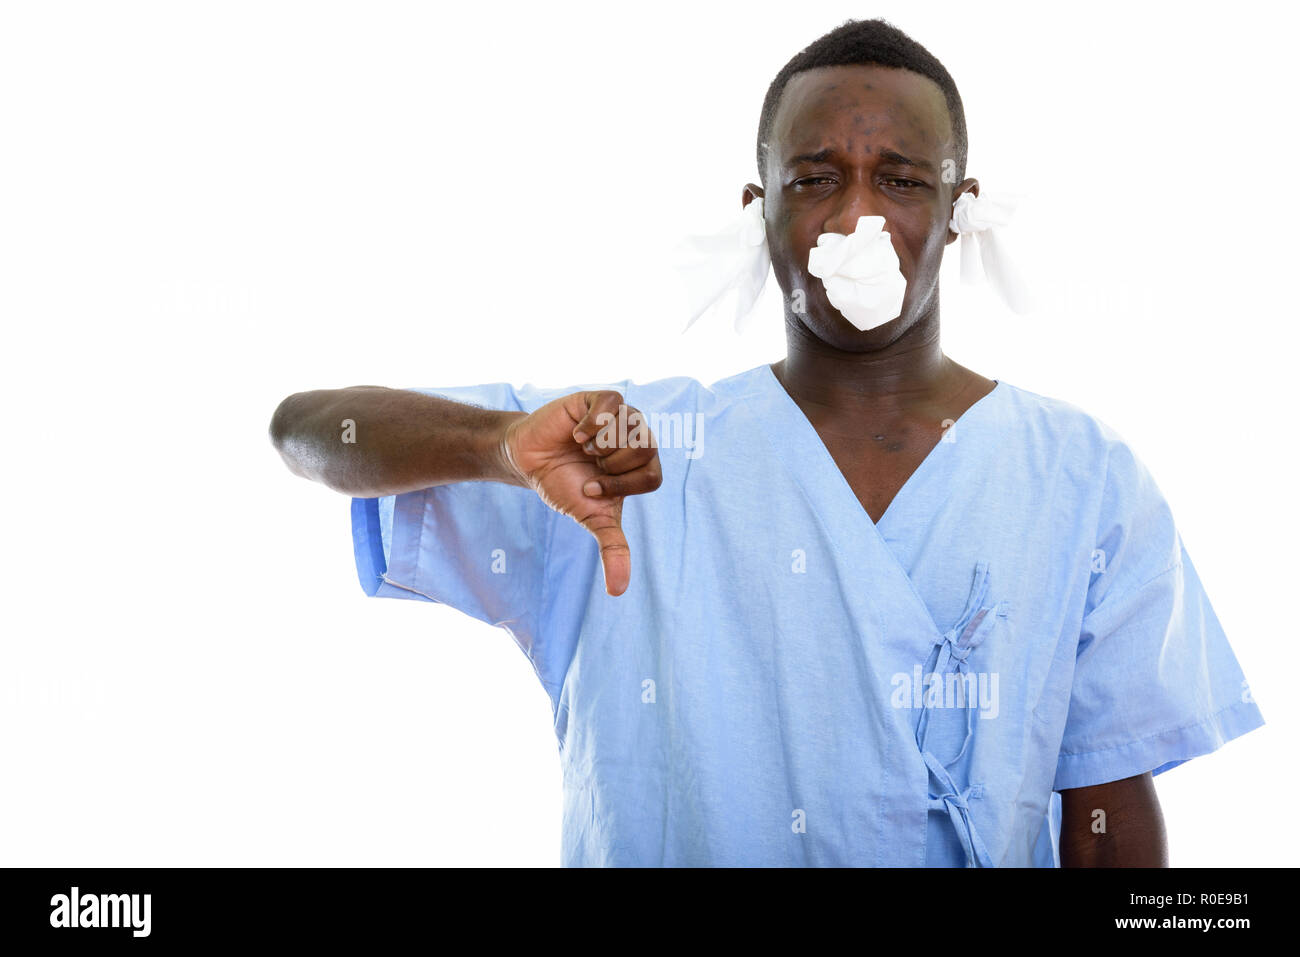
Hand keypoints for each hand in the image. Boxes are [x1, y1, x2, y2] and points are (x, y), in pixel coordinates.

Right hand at [501, 391, 662, 596]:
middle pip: (646, 449)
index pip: (652, 477)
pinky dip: (593, 423)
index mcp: (643, 466)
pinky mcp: (601, 399)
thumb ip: (612, 549)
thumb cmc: (565, 487)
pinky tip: (577, 432)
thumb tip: (618, 591)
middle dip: (610, 464)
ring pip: (632, 425)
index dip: (620, 486)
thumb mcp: (591, 518)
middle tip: (588, 464)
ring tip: (582, 447)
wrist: (529, 460)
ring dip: (600, 444)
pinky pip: (613, 404)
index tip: (592, 488)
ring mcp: (621, 415)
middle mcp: (638, 438)